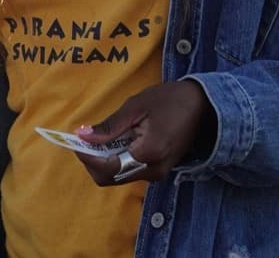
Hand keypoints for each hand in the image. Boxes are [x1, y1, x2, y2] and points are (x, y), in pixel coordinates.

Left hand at [73, 80, 208, 185]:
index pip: (107, 167)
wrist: (204, 107)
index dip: (86, 156)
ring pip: (117, 176)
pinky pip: (128, 170)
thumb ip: (110, 126)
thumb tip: (82, 136)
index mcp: (148, 154)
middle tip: (84, 137)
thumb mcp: (136, 106)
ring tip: (99, 136)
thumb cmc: (170, 100)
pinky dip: (114, 159)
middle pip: (109, 177)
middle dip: (91, 160)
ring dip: (102, 159)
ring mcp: (156, 173)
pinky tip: (114, 140)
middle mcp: (152, 171)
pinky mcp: (157, 169)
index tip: (74, 139)